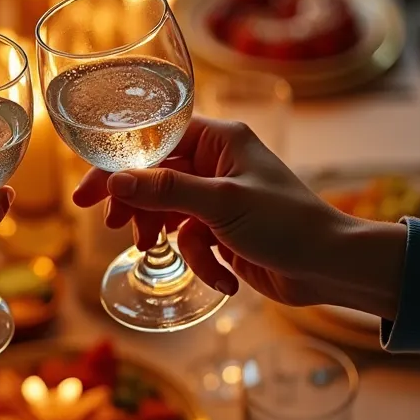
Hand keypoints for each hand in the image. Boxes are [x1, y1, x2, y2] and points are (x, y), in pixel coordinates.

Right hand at [73, 116, 405, 314]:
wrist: (332, 269)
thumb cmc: (288, 225)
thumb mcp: (222, 206)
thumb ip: (166, 192)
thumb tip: (115, 182)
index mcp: (221, 140)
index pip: (155, 141)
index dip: (119, 165)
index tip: (87, 192)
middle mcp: (218, 163)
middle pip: (156, 178)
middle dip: (138, 206)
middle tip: (111, 227)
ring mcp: (221, 198)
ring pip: (170, 213)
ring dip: (167, 236)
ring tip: (160, 252)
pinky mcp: (226, 231)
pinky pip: (193, 241)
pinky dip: (201, 261)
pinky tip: (223, 279)